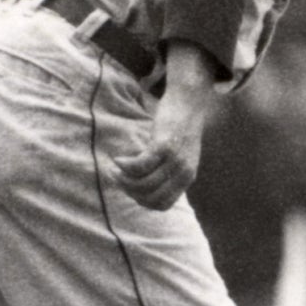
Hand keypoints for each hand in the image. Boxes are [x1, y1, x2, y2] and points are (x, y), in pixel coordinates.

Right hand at [109, 46, 223, 209]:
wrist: (190, 101)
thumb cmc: (180, 127)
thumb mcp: (180, 155)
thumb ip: (168, 171)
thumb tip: (144, 185)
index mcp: (187, 178)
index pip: (162, 205)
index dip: (142, 201)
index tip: (131, 190)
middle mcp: (183, 172)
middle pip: (150, 197)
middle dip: (130, 191)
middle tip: (118, 178)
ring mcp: (174, 160)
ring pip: (143, 183)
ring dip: (124, 179)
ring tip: (115, 169)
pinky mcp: (164, 145)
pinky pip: (140, 166)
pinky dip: (125, 165)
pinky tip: (118, 159)